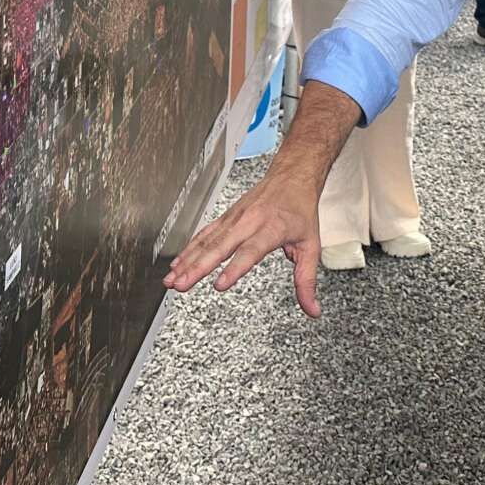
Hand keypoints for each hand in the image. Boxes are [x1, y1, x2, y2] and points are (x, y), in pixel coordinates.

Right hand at [164, 165, 324, 314]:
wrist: (292, 175)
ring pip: (207, 240)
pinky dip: (189, 248)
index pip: (250, 251)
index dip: (235, 268)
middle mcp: (250, 221)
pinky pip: (205, 233)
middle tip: (181, 285)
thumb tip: (312, 309)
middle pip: (220, 246)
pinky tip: (178, 262)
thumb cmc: (300, 209)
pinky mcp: (227, 216)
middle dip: (198, 268)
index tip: (220, 284)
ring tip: (172, 279)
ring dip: (187, 260)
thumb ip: (307, 280)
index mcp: (272, 228)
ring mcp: (235, 217)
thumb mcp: (311, 246)